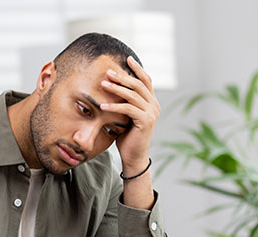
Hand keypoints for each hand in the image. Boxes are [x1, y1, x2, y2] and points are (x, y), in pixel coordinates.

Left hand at [100, 56, 160, 172]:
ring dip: (116, 88)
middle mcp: (154, 106)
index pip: (146, 80)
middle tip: (108, 72)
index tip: (127, 58)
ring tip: (103, 84)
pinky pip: (128, 109)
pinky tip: (102, 105)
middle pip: (138, 85)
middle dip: (122, 77)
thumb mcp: (126, 116)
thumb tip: (112, 88)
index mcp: (152, 102)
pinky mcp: (145, 121)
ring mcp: (152, 113)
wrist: (134, 156)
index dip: (137, 69)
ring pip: (132, 95)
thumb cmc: (127, 137)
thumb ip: (126, 103)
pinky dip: (114, 106)